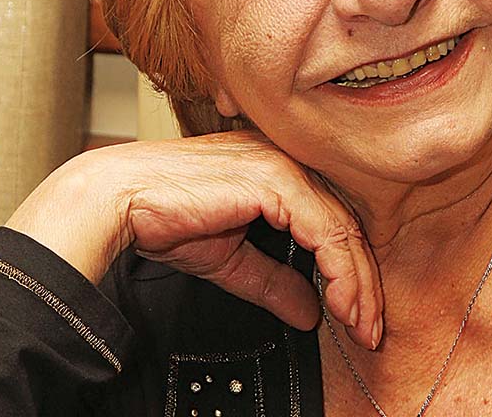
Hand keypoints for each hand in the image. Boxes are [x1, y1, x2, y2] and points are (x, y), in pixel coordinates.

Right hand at [5, 130, 383, 347]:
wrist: (121, 201)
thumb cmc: (164, 217)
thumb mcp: (231, 259)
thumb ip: (273, 281)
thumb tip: (309, 312)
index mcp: (279, 172)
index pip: (332, 221)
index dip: (350, 271)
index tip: (357, 317)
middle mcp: (287, 162)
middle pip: (345, 224)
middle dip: (363, 283)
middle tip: (371, 329)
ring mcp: (283, 165)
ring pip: (342, 226)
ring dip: (357, 282)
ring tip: (361, 324)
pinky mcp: (275, 178)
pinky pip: (324, 226)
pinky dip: (339, 269)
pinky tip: (341, 300)